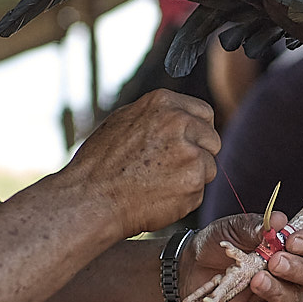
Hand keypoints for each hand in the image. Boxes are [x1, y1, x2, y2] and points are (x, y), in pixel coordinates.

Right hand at [61, 90, 220, 239]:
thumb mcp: (125, 121)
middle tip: (171, 170)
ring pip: (209, 168)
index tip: (187, 145)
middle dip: (199, 155)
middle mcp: (180, 122)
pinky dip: (185, 198)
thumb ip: (158, 116)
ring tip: (158, 184)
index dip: (197, 132)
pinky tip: (158, 197)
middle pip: (212, 140)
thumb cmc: (100, 164)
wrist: (90, 199)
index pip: (204, 113)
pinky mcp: (193, 182)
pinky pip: (199, 192)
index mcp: (163, 102)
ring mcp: (190, 152)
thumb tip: (182, 117)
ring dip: (192, 178)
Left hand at [188, 213, 302, 301]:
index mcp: (293, 243)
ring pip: (296, 298)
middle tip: (275, 262)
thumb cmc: (219, 243)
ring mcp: (283, 293)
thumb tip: (278, 220)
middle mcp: (295, 269)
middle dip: (299, 269)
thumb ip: (255, 225)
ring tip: (256, 281)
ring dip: (278, 290)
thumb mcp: (233, 228)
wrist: (192, 268)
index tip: (291, 240)